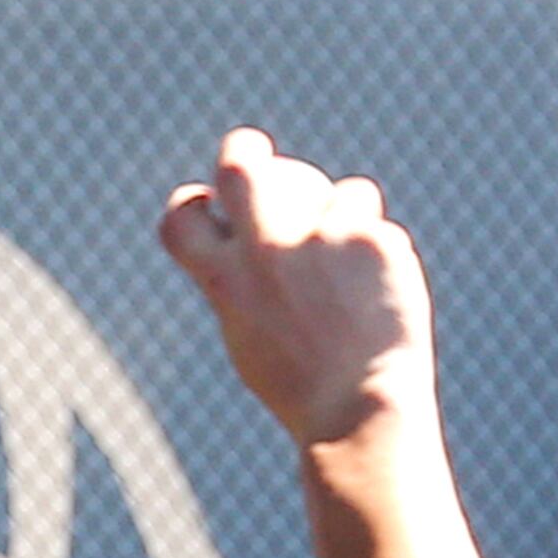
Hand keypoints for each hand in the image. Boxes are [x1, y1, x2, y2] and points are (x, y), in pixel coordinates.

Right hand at [159, 128, 432, 447]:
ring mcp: (320, 238)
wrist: (355, 406)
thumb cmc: (298, 384)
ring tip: (350, 277)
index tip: (209, 209)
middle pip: (240, 162)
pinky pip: (372, 223)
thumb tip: (240, 237)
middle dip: (243, 151)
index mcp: (224, 282)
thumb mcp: (250, 335)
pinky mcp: (371, 237)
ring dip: (345, 220)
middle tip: (253, 156)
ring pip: (338, 192)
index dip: (191, 206)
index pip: (181, 217)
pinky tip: (375, 295)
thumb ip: (243, 282)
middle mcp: (265, 251)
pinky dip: (375, 251)